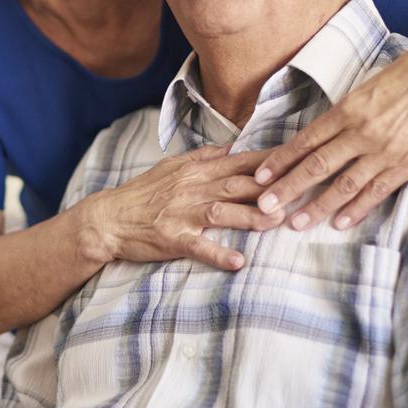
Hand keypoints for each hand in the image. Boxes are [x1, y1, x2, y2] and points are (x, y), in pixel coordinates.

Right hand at [86, 146, 283, 269]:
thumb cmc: (143, 194)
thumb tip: (232, 146)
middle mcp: (192, 189)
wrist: (108, 218)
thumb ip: (204, 157)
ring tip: (276, 222)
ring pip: (221, 212)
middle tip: (298, 191)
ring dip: (250, 217)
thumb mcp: (172, 167)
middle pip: (236, 185)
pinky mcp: (172, 239)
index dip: (269, 162)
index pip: (239, 162)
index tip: (297, 159)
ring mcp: (182, 214)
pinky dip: (218, 254)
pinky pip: (198, 247)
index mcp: (195, 171)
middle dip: (268, 188)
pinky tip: (238, 261)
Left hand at [252, 38, 407, 229]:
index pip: (305, 140)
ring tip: (296, 222)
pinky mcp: (407, 164)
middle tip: (264, 206)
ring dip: (317, 206)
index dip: (281, 160)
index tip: (260, 176)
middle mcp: (361, 131)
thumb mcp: (365, 88)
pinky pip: (376, 191)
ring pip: (343, 185)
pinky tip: (339, 222)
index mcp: (346, 110)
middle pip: (316, 166)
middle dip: (287, 188)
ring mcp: (384, 150)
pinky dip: (356, 209)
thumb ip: (344, 113)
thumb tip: (320, 134)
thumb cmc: (407, 76)